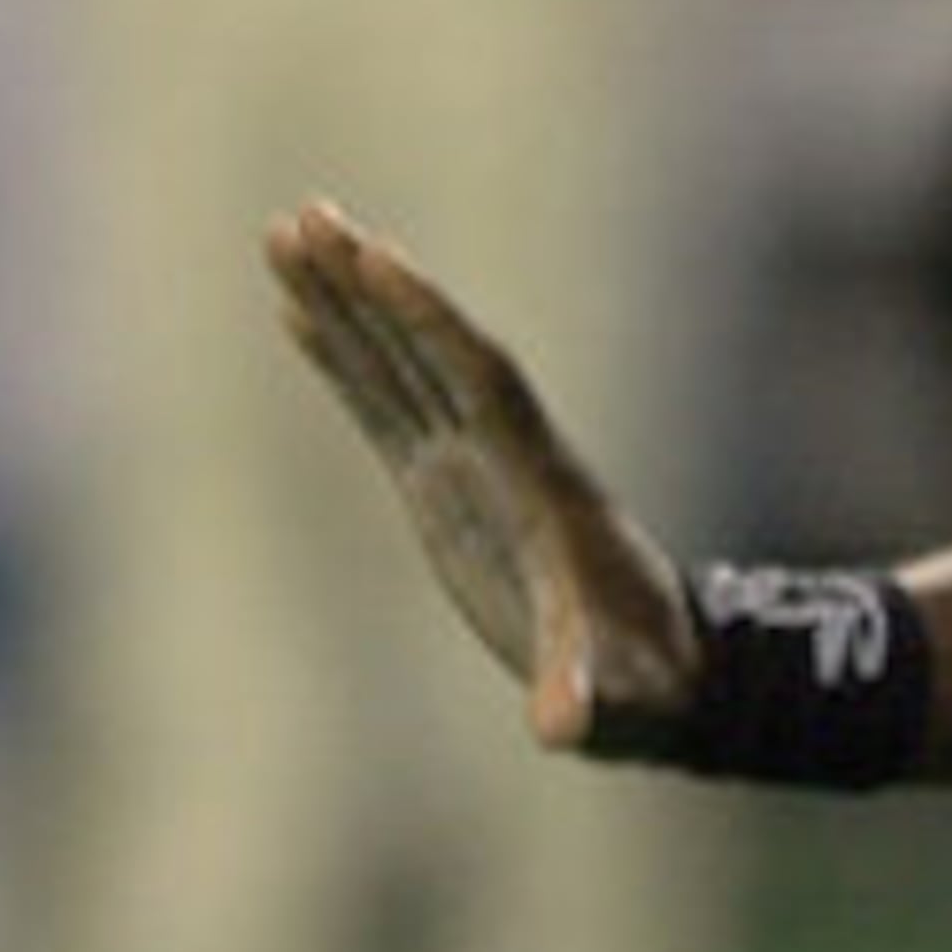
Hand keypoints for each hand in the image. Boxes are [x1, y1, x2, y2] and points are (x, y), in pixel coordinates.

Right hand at [263, 197, 700, 757]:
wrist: (665, 676)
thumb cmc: (645, 684)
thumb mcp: (617, 702)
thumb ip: (586, 708)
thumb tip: (565, 735)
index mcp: (545, 486)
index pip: (485, 384)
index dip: (435, 325)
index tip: (383, 260)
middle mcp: (508, 458)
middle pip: (436, 352)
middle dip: (375, 287)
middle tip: (309, 216)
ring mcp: (473, 468)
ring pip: (404, 367)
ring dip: (348, 302)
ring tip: (287, 232)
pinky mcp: (445, 490)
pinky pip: (386, 407)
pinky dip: (344, 359)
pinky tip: (299, 313)